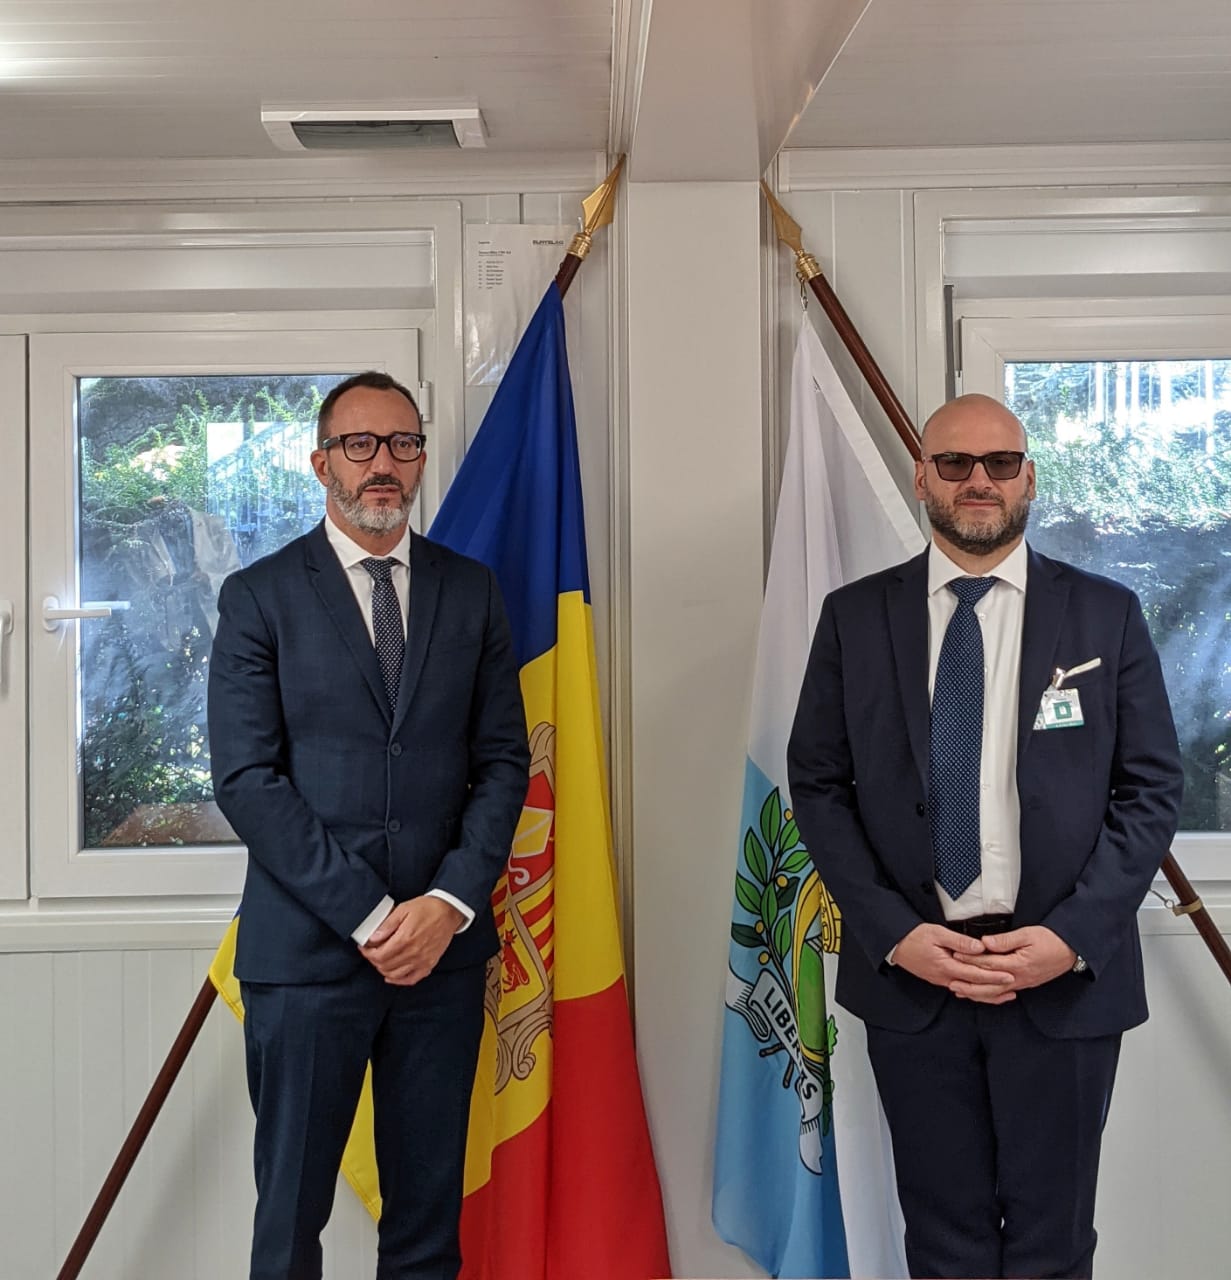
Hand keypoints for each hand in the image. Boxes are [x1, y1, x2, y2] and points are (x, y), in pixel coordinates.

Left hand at [361, 896, 464, 985]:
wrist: (449, 912)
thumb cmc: (427, 908)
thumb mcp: (404, 909)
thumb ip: (388, 924)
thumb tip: (373, 938)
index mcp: (405, 939)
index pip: (379, 955)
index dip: (368, 953)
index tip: (364, 948)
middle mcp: (413, 953)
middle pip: (385, 966)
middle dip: (374, 960)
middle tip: (371, 952)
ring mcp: (422, 961)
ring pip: (395, 974)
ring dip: (384, 969)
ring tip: (381, 960)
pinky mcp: (429, 964)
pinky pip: (411, 979)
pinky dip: (399, 980)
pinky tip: (392, 976)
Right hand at [892, 923, 1016, 1003]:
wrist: (896, 945)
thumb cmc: (914, 937)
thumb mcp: (937, 933)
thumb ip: (959, 941)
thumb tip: (979, 947)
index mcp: (946, 966)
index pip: (975, 974)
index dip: (994, 976)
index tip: (1009, 975)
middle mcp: (945, 978)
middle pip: (975, 987)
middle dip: (995, 988)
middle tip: (1013, 987)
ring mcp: (942, 981)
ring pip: (969, 992)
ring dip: (988, 994)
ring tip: (1005, 994)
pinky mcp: (940, 980)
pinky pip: (962, 989)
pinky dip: (976, 992)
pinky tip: (984, 992)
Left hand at [956, 926, 1076, 998]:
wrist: (1071, 951)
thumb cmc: (1050, 940)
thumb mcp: (1028, 934)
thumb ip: (1005, 940)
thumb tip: (985, 942)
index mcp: (1018, 964)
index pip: (989, 963)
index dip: (971, 959)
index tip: (956, 955)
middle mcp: (1019, 977)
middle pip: (989, 984)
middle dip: (969, 983)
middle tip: (950, 981)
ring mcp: (1022, 983)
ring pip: (995, 993)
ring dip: (977, 993)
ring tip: (960, 991)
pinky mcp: (1025, 984)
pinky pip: (1004, 993)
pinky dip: (990, 995)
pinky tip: (980, 994)